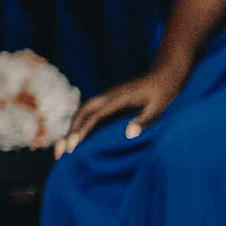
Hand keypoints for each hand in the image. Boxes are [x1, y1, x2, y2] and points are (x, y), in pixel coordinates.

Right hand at [59, 65, 184, 155]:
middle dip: (70, 131)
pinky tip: (80, 135)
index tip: (72, 146)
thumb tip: (129, 135)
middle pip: (82, 113)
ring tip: (65, 146)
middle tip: (61, 152)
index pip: (94, 117)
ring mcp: (108, 97)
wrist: (164, 73)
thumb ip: (144, 120)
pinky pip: (90, 112)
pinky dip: (81, 123)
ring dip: (73, 127)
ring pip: (83, 111)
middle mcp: (108, 97)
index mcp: (117, 99)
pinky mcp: (110, 100)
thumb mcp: (158, 107)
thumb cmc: (164, 91)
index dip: (82, 132)